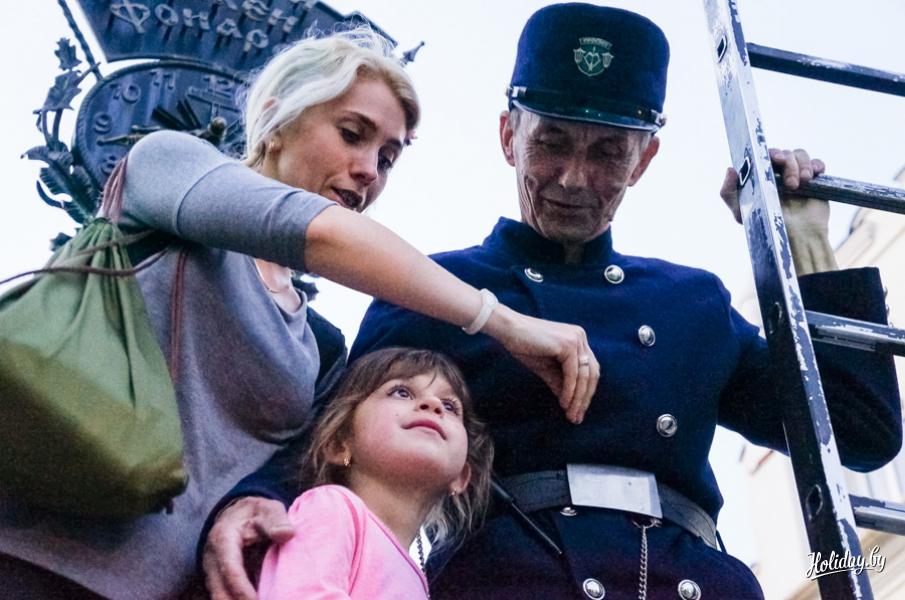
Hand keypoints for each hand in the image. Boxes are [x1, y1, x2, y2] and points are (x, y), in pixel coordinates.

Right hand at [203, 497, 294, 599]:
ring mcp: (213, 573)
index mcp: (223, 539)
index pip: (230, 569)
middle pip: (219, 591)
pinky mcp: (218, 582)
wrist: (238, 514)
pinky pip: (225, 597)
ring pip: (219, 597)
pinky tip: (258, 599)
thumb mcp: (268, 510)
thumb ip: (277, 521)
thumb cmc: (256, 513)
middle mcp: (212, 559)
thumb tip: (287, 534)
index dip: (242, 589)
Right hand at [486, 306, 598, 423]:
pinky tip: (564, 404)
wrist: (509, 330)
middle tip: (576, 418)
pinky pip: (573, 374)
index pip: (590, 370)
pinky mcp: (568, 344)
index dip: (586, 392)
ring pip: (584, 376)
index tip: (578, 411)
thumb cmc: (524, 346)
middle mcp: (581, 337)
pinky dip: (569, 391)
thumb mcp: (546, 369)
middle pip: (591, 374)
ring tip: (570, 415)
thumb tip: (570, 404)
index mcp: (578, 340)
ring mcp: (576, 339)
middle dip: (585, 398)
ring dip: (578, 399)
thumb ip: (560, 383)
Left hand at [720, 147, 826, 223]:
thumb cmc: (765, 227)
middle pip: (784, 153)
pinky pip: (817, 163)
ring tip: (803, 183)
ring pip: (800, 154)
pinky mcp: (814, 180)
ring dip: (803, 165)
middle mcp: (777, 172)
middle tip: (791, 184)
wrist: (795, 238)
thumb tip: (730, 169)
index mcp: (761, 176)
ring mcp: (796, 175)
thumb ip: (728, 193)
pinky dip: (816, 165)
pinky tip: (813, 177)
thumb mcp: (741, 212)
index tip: (777, 160)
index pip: (765, 155)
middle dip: (789, 165)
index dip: (771, 153)